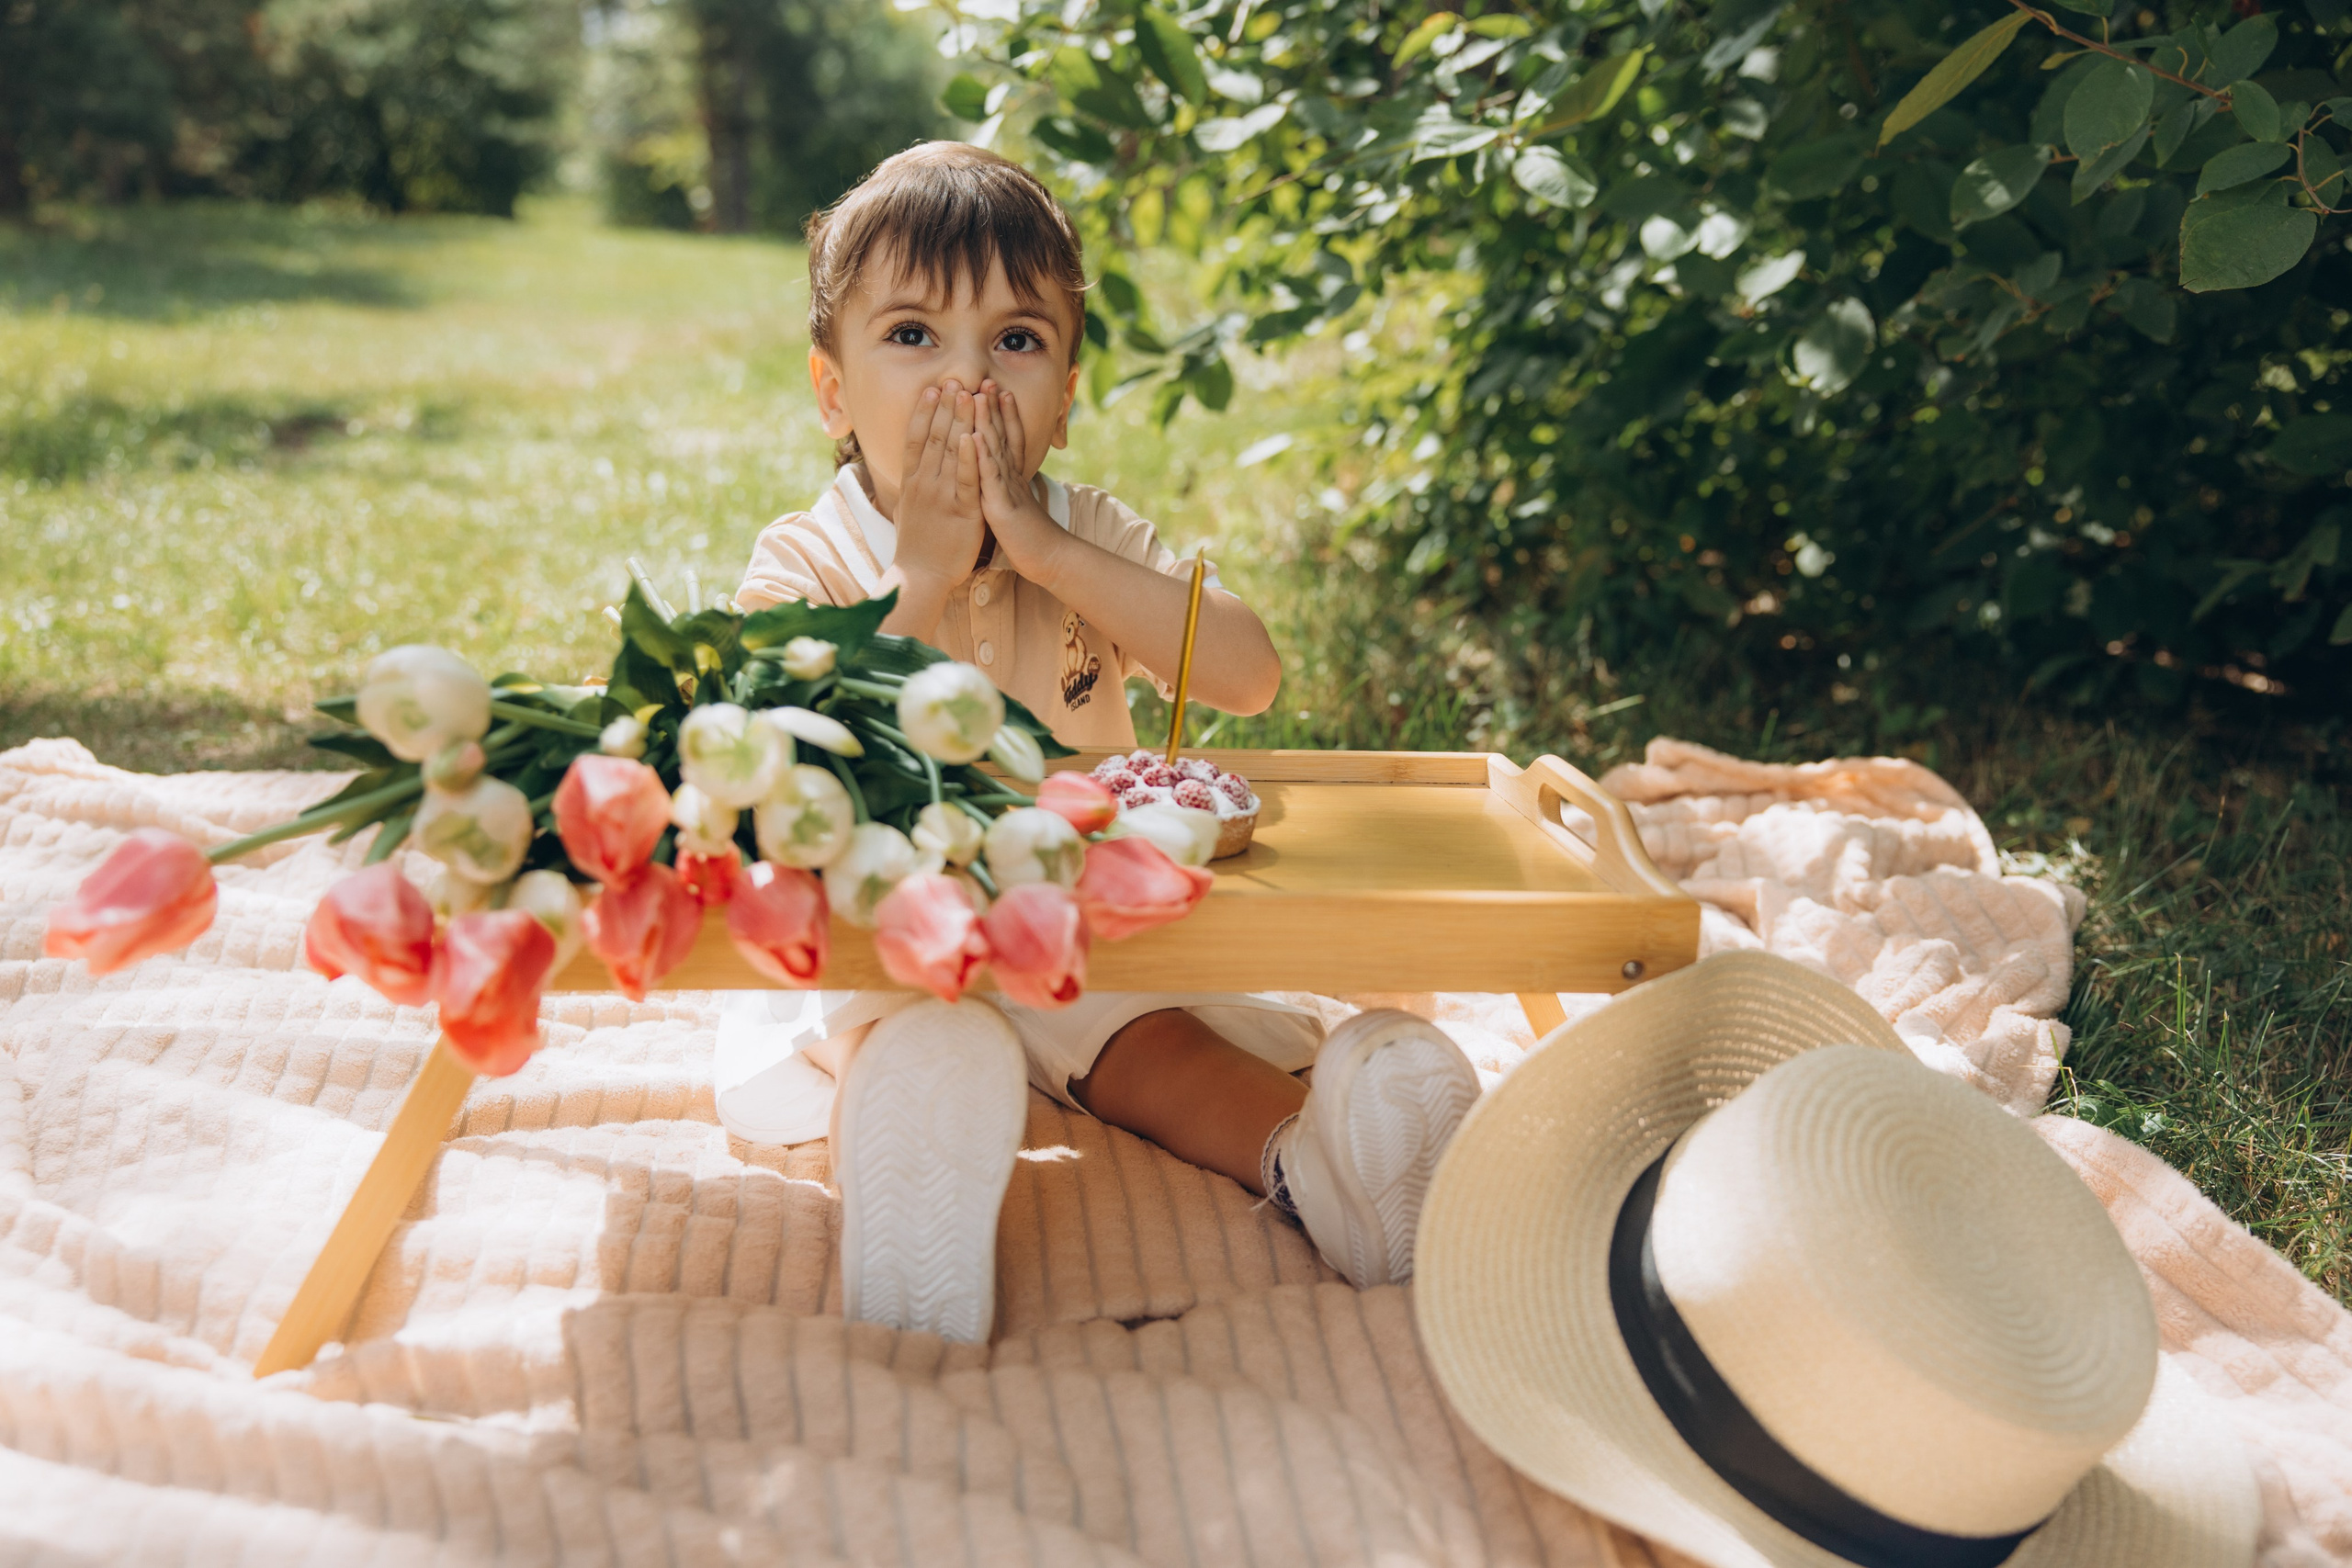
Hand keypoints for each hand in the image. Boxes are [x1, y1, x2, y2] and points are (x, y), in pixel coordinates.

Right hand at [892, 381, 984, 589]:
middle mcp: (924, 483)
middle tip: (954, 379)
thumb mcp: (906, 508)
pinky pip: (967, 480)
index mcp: (912, 481)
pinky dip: (971, 457)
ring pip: (951, 452)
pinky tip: (976, 436)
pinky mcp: (962, 511)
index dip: (924, 412)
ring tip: (967, 393)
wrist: (920, 576)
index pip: (916, 438)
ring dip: (960, 420)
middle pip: (934, 437)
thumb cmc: (916, 545)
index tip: (932, 388)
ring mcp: (942, 496)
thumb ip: (911, 486)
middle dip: (945, 407)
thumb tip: (910, 469)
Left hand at [974, 384, 1064, 582]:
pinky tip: (973, 437)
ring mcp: (1007, 489)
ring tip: (980, 395)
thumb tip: (1005, 476)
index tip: (996, 390)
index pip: (1009, 439)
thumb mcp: (1018, 504)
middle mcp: (1011, 477)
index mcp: (1012, 478)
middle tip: (987, 379)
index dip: (1004, 414)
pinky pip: (990, 479)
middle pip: (1004, 436)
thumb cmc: (1029, 536)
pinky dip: (982, 457)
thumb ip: (1010, 486)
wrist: (1047, 559)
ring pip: (996, 450)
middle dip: (995, 407)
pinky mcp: (1002, 506)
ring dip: (988, 421)